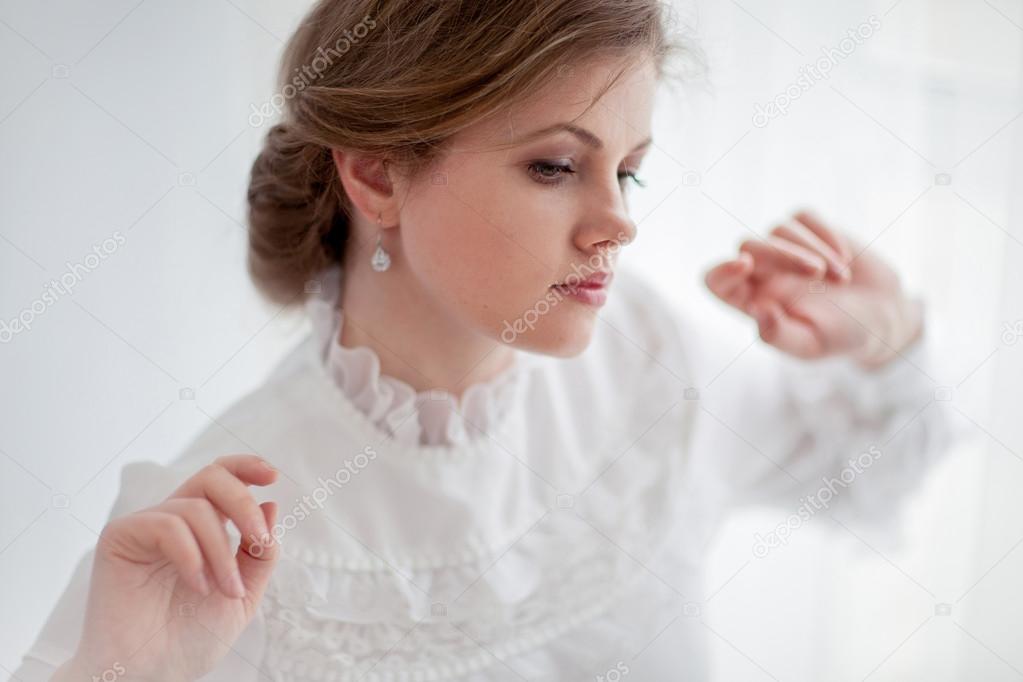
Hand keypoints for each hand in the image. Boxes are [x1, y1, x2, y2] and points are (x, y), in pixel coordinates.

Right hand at [57, 454, 279, 681]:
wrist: (151, 676)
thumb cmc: (190, 640)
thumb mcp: (243, 594)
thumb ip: (259, 554)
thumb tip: (271, 505)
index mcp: (199, 528)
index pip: (220, 478)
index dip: (246, 467)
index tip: (273, 477)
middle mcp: (171, 521)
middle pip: (211, 477)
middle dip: (244, 504)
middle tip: (260, 540)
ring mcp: (144, 528)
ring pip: (195, 508)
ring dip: (221, 552)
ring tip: (226, 589)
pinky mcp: (120, 539)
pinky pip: (167, 525)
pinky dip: (192, 555)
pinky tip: (197, 586)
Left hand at [704, 210, 922, 368]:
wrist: (880, 317)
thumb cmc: (837, 336)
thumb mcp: (809, 345)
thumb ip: (777, 334)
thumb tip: (755, 308)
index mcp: (750, 300)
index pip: (714, 280)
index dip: (721, 271)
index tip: (743, 265)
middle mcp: (761, 271)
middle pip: (748, 246)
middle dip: (780, 255)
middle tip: (816, 274)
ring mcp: (785, 247)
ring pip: (779, 230)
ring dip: (812, 250)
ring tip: (841, 279)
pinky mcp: (810, 230)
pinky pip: (804, 217)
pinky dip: (825, 233)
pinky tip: (846, 260)